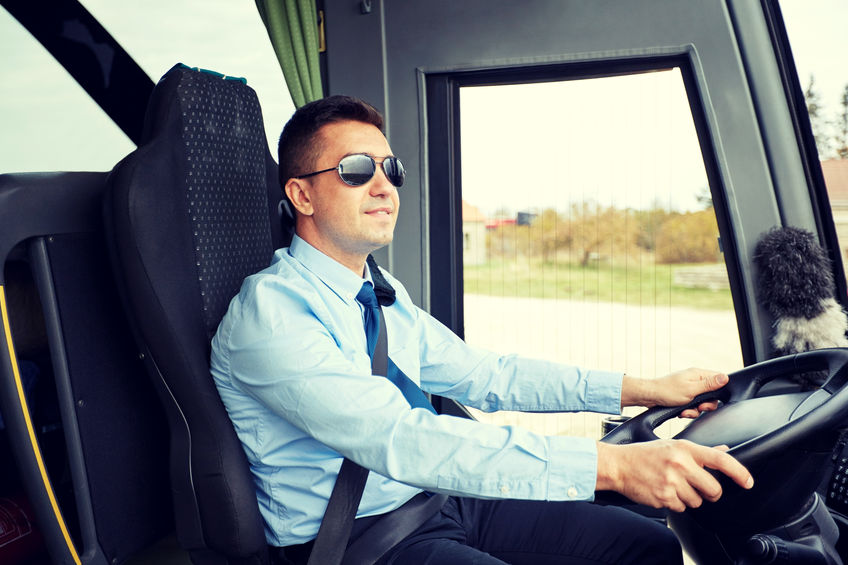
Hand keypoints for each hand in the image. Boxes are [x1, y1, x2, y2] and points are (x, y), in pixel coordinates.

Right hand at [596, 439, 753, 511]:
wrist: (618, 465)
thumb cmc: (645, 454)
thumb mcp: (673, 446)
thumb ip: (700, 451)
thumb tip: (723, 451)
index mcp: (684, 449)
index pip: (720, 460)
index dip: (739, 472)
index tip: (748, 482)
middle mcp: (680, 465)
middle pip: (714, 489)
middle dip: (711, 492)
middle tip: (700, 487)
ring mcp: (671, 482)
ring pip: (698, 501)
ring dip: (690, 498)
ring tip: (674, 485)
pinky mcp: (663, 497)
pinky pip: (682, 508)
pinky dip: (676, 503)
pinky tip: (664, 491)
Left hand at [622, 368, 728, 417]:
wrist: (649, 397)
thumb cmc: (667, 391)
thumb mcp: (691, 389)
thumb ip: (709, 385)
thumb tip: (725, 377)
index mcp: (698, 374)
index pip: (718, 379)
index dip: (720, 390)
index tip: (713, 398)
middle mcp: (695, 380)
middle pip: (712, 395)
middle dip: (706, 404)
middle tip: (699, 407)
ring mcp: (689, 389)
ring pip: (702, 403)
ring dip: (695, 410)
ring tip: (686, 411)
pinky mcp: (684, 398)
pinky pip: (693, 407)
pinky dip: (688, 411)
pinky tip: (681, 412)